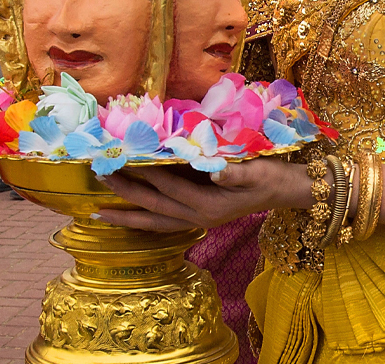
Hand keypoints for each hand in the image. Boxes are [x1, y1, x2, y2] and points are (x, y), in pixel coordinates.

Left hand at [95, 156, 305, 231]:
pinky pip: (163, 223)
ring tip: (99, 213)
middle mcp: (199, 218)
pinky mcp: (198, 218)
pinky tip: (128, 216)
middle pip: (154, 208)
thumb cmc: (271, 176)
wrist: (285, 191)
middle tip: (100, 178)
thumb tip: (215, 172)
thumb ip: (237, 175)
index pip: (170, 187)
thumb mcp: (258, 172)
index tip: (122, 161)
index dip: (145, 174)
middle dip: (125, 194)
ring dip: (127, 216)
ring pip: (154, 222)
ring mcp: (197, 221)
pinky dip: (143, 220)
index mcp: (210, 204)